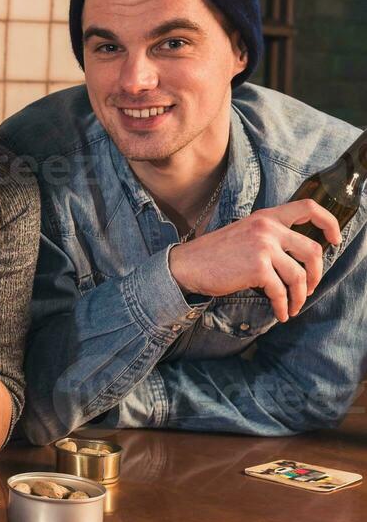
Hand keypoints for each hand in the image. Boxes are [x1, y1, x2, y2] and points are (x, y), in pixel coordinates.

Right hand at [169, 199, 341, 321]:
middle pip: (313, 250)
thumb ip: (270, 236)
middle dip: (316, 274)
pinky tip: (281, 313)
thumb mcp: (245, 233)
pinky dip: (284, 306)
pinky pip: (281, 292)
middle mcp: (267, 228)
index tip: (335, 239)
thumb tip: (299, 256)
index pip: (309, 207)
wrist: (187, 265)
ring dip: (300, 296)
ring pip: (299, 275)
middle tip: (308, 288)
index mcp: (266, 217)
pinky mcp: (257, 268)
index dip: (329, 223)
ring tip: (293, 306)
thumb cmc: (215, 254)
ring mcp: (263, 247)